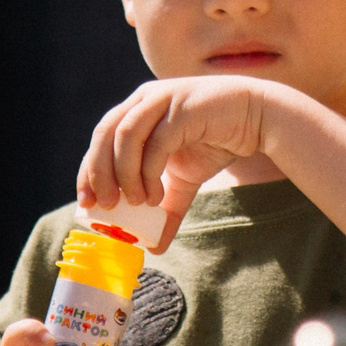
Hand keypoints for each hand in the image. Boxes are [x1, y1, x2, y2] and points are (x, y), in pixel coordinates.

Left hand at [79, 75, 283, 243]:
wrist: (258, 119)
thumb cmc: (218, 141)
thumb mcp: (185, 180)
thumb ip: (166, 207)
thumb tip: (153, 245)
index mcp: (138, 110)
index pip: (101, 139)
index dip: (89, 170)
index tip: (87, 203)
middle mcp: (145, 100)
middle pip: (105, 134)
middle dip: (99, 173)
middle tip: (106, 206)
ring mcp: (164, 100)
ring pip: (126, 136)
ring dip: (125, 175)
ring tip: (136, 204)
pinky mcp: (184, 108)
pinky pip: (156, 142)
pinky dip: (149, 173)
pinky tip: (157, 195)